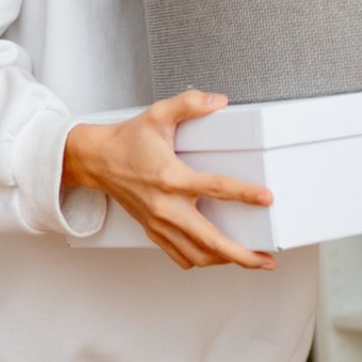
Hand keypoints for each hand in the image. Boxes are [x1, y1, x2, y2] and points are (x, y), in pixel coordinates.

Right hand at [63, 89, 276, 271]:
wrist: (96, 160)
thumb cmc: (127, 140)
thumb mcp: (158, 114)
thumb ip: (188, 103)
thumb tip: (217, 101)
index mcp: (171, 177)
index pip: (215, 188)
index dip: (243, 194)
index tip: (265, 198)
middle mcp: (165, 206)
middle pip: (209, 240)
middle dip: (240, 255)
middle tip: (265, 261)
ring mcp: (159, 223)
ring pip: (196, 255)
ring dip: (224, 261)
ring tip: (247, 259)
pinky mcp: (153, 230)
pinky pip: (180, 256)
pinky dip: (201, 259)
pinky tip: (215, 255)